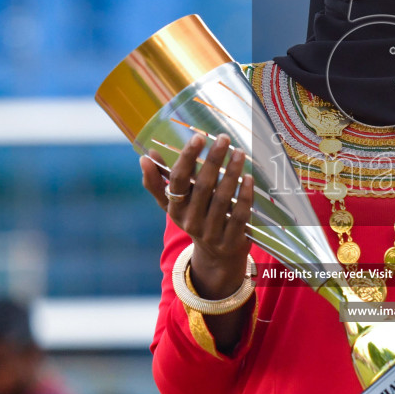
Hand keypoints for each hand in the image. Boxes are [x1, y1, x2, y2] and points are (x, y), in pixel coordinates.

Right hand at [140, 133, 254, 297]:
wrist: (217, 256)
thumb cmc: (195, 218)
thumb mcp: (174, 204)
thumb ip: (158, 182)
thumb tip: (145, 157)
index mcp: (175, 208)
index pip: (178, 180)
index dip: (187, 158)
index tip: (198, 137)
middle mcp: (191, 221)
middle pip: (202, 187)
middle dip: (214, 160)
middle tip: (224, 138)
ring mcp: (211, 232)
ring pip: (222, 199)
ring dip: (231, 173)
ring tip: (239, 152)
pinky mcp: (231, 240)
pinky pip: (239, 215)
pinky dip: (245, 195)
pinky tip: (249, 178)